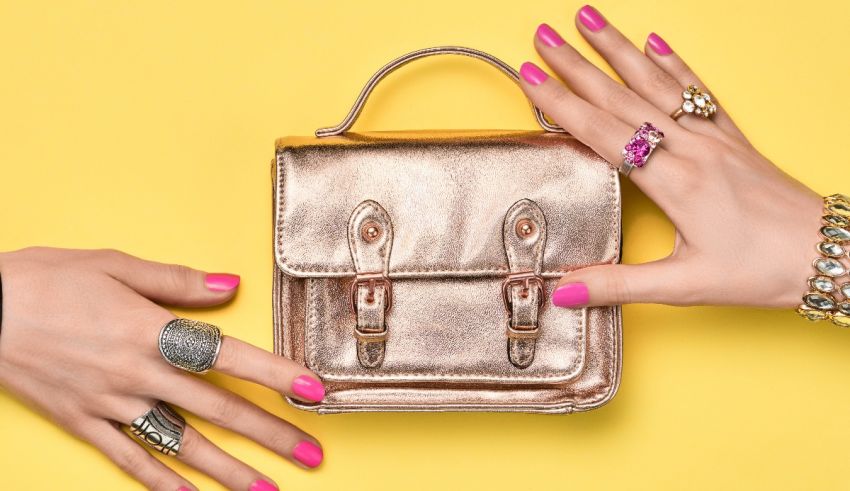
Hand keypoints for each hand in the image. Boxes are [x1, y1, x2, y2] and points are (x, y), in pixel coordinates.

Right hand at [0, 247, 325, 490]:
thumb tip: (230, 285)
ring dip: (227, 471)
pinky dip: (161, 483)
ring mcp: (111, 404)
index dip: (275, 374)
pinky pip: (129, 459)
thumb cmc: (43, 280)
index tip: (313, 391)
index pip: (229, 356)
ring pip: (181, 444)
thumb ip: (178, 282)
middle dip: (270, 433)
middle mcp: (138, 374)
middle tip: (311, 454)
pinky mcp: (83, 424)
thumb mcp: (114, 265)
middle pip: (217, 409)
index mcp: (151, 331)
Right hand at [517, 6, 828, 308]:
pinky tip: (655, 40)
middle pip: (622, 98)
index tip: (532, 78)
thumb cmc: (761, 271)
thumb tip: (565, 292)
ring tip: (589, 20)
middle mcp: (692, 149)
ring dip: (619, 49)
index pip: (604, 133)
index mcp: (675, 183)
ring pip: (656, 83)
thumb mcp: (685, 287)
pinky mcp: (731, 137)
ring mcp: (713, 137)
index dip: (562, 105)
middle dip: (577, 66)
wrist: (829, 255)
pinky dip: (673, 62)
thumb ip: (619, 285)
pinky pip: (697, 90)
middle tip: (543, 37)